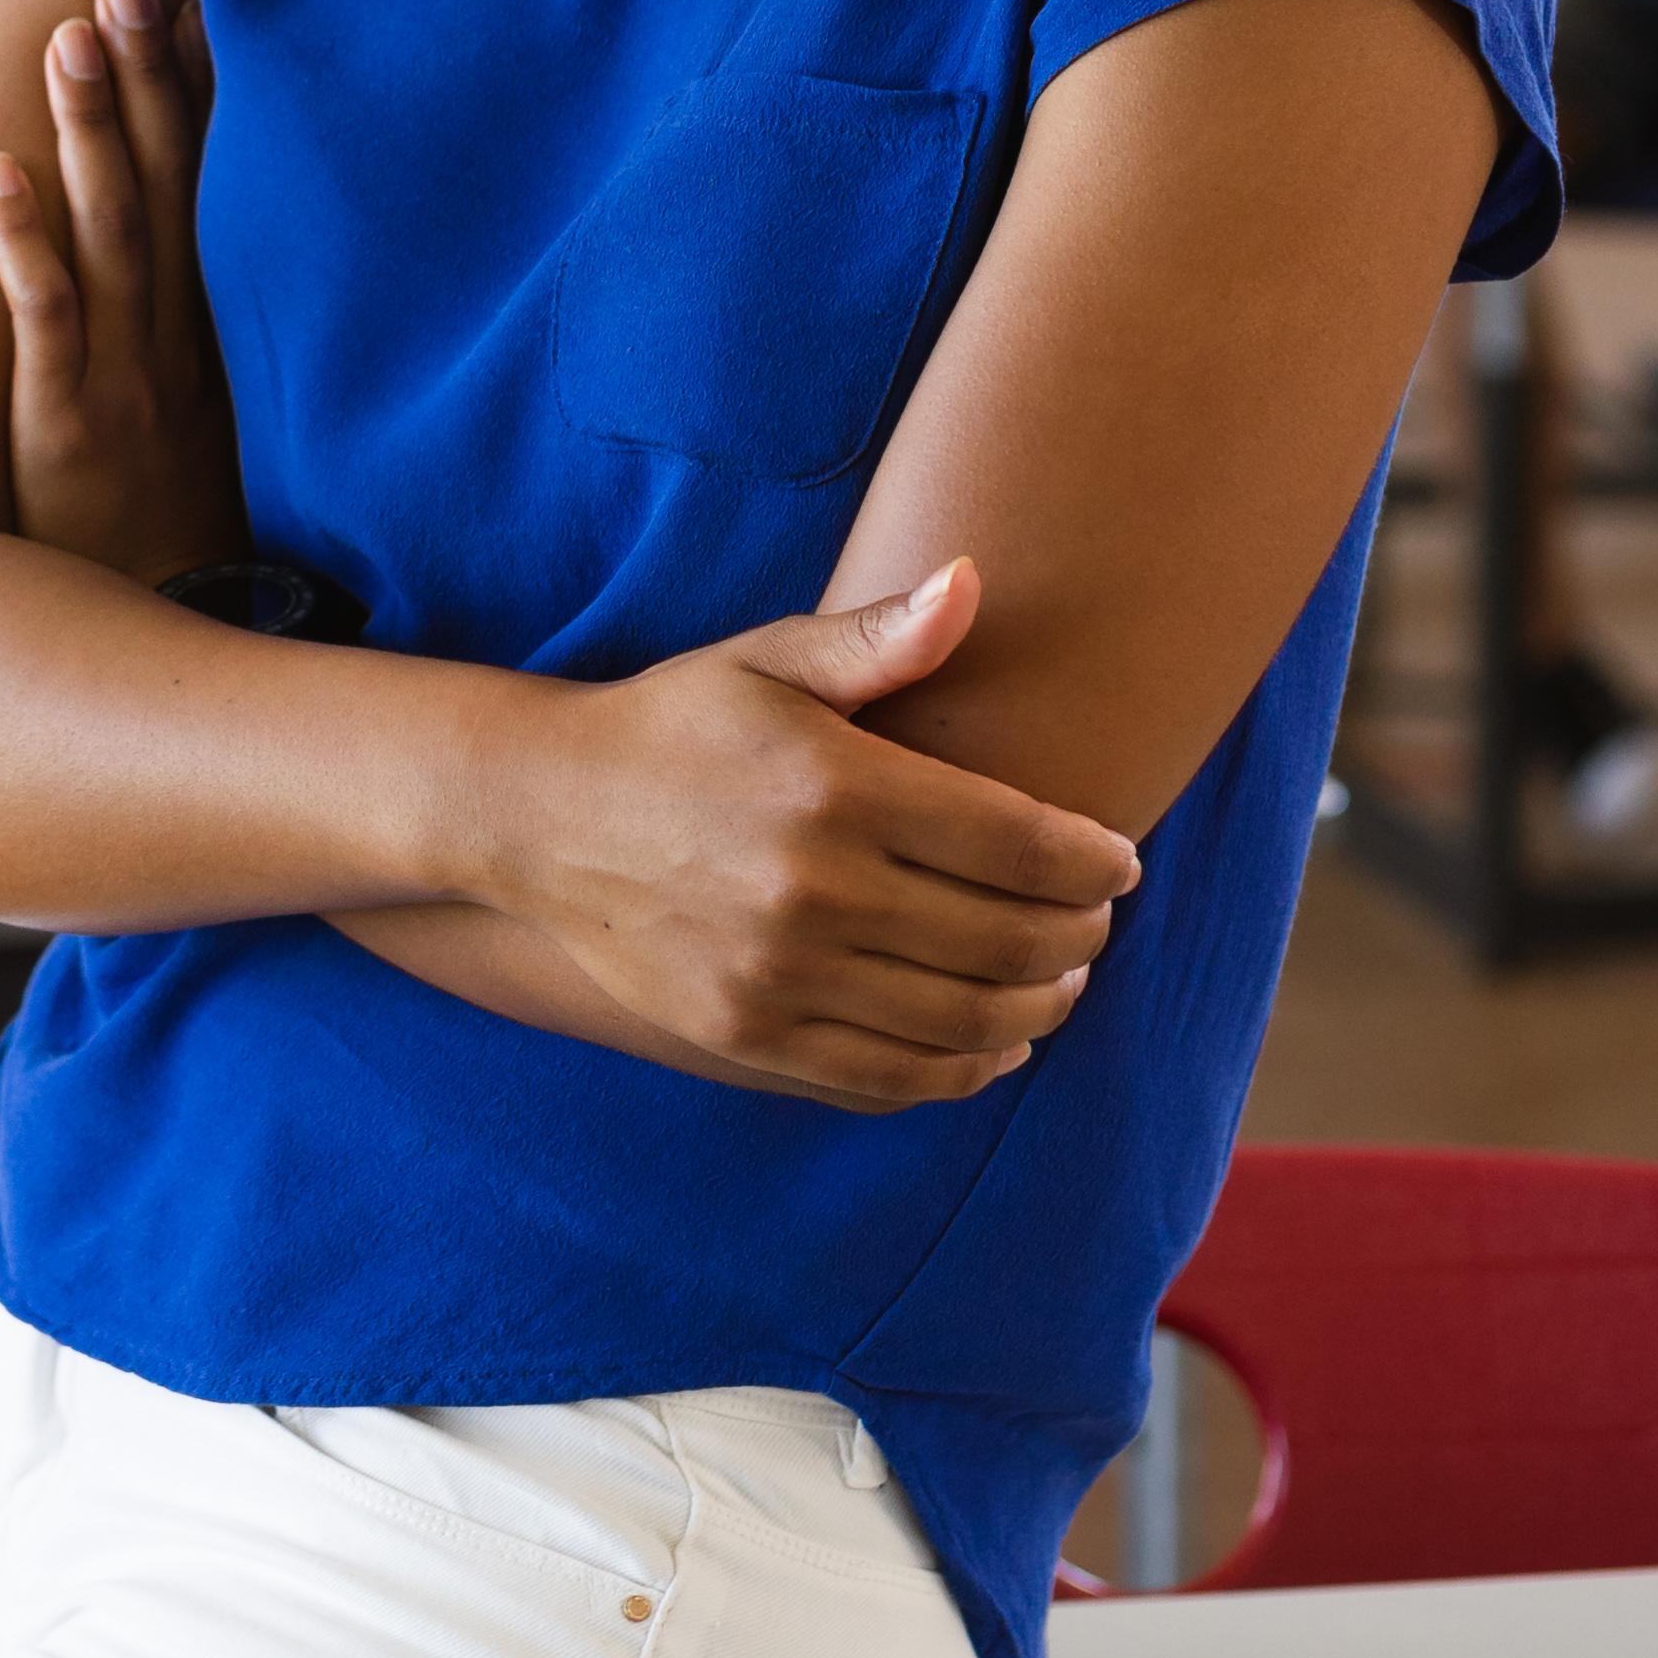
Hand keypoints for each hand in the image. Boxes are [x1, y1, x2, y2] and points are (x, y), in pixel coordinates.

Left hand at [0, 0, 240, 584]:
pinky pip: (45, 329)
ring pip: (108, 241)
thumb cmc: (182, 562)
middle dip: (143, 84)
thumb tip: (220, 292)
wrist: (167, 675)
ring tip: (65, 41)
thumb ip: (215, 371)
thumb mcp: (214, 455)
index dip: (197, 102)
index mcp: (212, 347)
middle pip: (163, 194)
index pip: (209, 200)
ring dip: (88, 137)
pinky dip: (23, 251)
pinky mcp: (66, 437)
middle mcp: (176, 353)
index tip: (195, 3)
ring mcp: (124, 390)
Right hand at [466, 562, 1144, 1112]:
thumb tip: (972, 582)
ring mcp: (780, 973)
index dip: (1095, 863)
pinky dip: (966, 1069)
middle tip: (1097, 922)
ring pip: (965, 1018)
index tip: (1119, 862)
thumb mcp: (766, 661)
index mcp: (836, 787)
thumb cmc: (673, 725)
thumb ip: (878, 636)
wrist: (537, 815)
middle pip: (1010, 939)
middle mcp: (815, 889)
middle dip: (1081, 936)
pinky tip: (996, 1042)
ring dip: (1041, 1006)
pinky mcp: (749, 1034)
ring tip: (1059, 981)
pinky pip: (893, 1076)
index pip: (1021, 846)